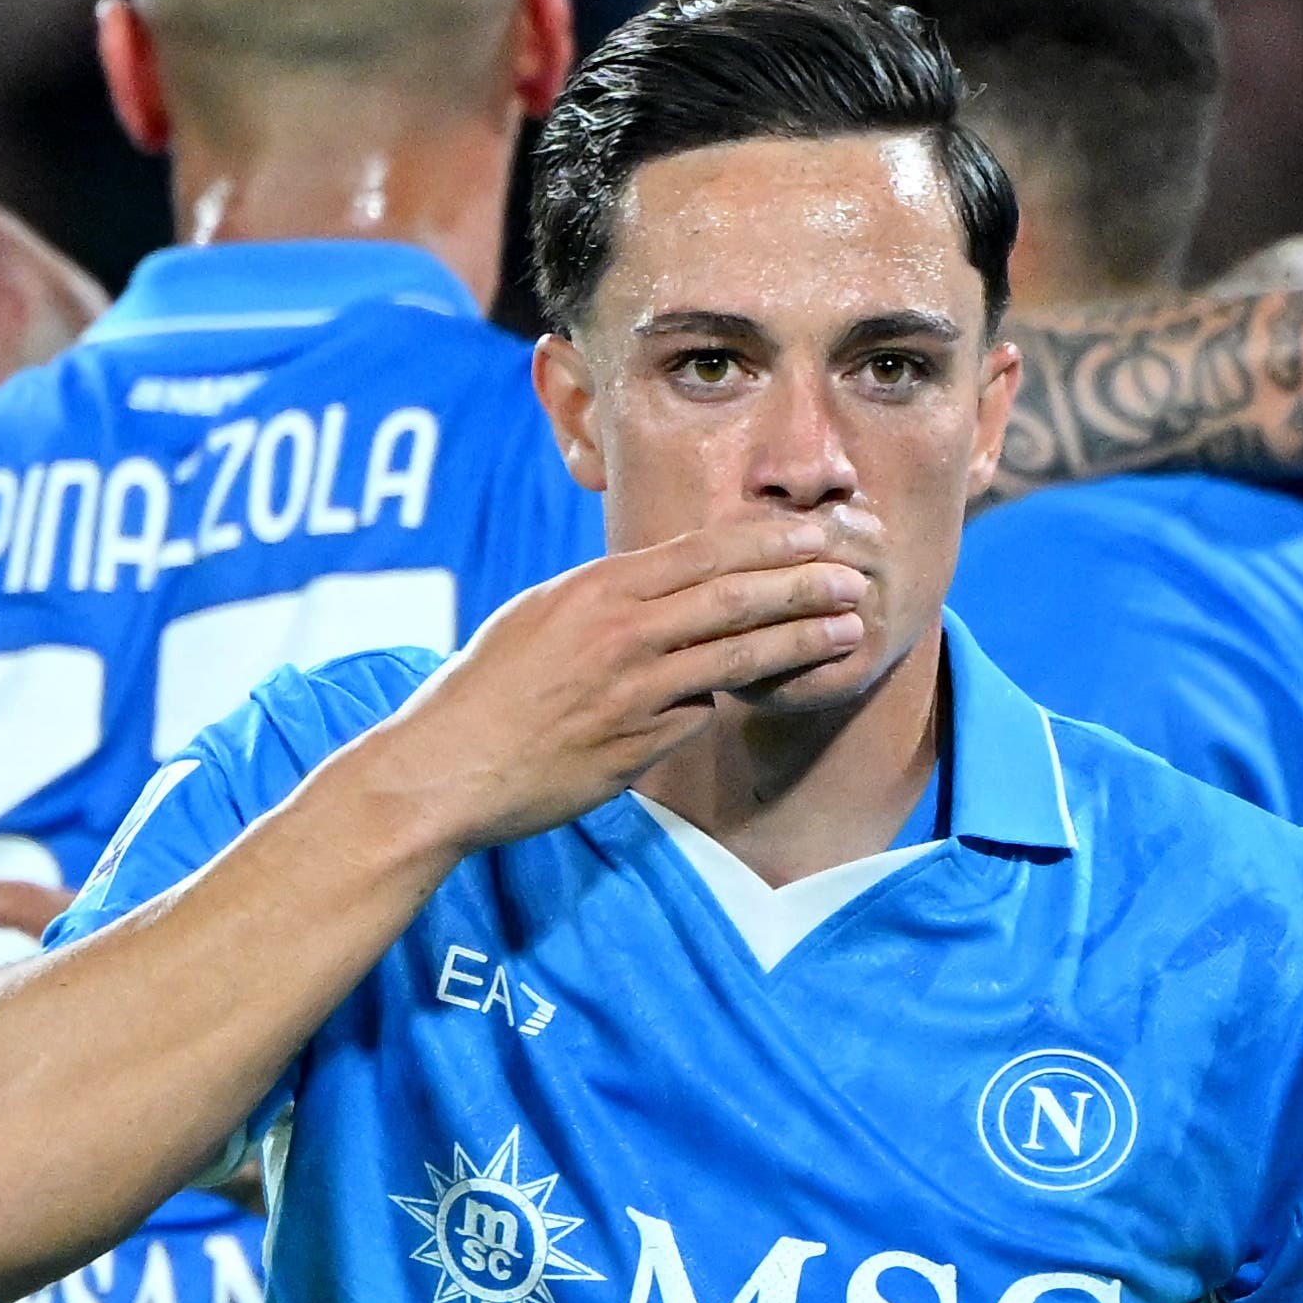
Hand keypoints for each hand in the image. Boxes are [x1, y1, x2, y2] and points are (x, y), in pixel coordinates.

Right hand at [359, 517, 869, 854]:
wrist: (447, 769)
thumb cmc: (488, 691)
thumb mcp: (542, 617)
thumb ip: (609, 599)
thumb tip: (667, 588)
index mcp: (598, 588)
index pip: (702, 552)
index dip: (769, 541)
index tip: (817, 533)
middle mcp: (622, 632)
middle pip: (734, 596)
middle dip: (803, 582)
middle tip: (856, 574)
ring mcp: (634, 692)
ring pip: (737, 656)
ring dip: (799, 639)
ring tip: (848, 628)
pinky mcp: (639, 746)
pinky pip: (700, 716)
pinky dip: (727, 701)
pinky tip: (769, 690)